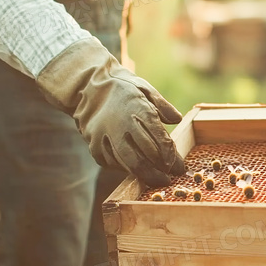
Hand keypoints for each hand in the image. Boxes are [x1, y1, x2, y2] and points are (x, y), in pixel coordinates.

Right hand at [36, 38, 185, 186]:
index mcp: (136, 110)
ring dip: (143, 175)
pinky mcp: (93, 145)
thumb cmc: (123, 87)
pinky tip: (136, 170)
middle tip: (169, 179)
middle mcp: (119, 126)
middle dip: (158, 172)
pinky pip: (111, 163)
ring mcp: (104, 137)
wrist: (87, 86)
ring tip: (156, 179)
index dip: (170, 156)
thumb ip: (163, 106)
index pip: (158, 139)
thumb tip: (177, 119)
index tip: (178, 166)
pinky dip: (125, 169)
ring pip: (126, 164)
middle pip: (142, 158)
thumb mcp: (145, 89)